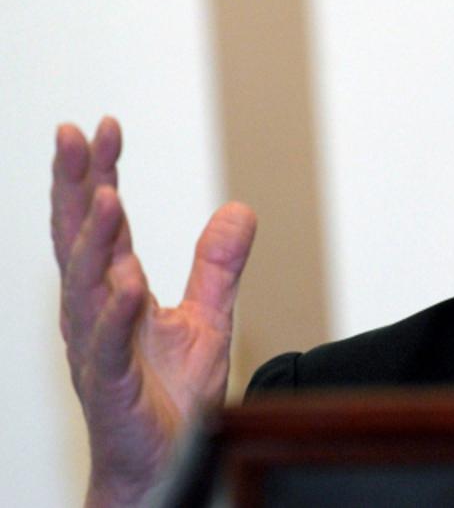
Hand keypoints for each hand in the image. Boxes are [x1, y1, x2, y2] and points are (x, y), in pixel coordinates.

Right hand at [51, 118, 256, 506]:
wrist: (165, 465)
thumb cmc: (171, 396)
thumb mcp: (206, 318)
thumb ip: (218, 264)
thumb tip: (241, 208)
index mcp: (115, 289)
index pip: (103, 221)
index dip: (100, 173)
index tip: (106, 126)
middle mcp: (96, 311)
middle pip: (79, 239)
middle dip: (75, 186)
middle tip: (74, 135)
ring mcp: (98, 347)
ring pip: (83, 286)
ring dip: (94, 241)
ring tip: (107, 196)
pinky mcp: (110, 386)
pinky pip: (107, 346)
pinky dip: (114, 313)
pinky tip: (126, 283)